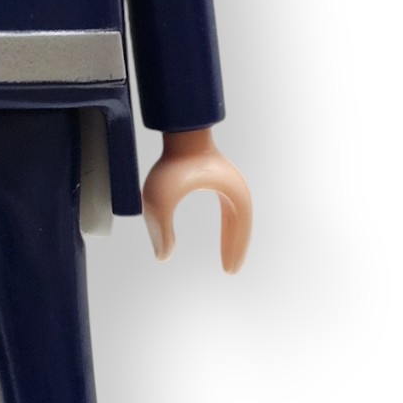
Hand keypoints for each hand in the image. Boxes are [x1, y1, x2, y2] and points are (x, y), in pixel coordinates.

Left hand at [140, 128, 251, 272]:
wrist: (178, 131)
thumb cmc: (172, 162)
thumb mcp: (160, 198)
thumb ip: (160, 227)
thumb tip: (162, 256)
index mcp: (233, 193)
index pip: (240, 228)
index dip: (235, 249)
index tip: (229, 271)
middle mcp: (236, 188)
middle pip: (242, 225)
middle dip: (236, 247)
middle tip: (230, 270)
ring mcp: (229, 182)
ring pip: (237, 218)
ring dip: (234, 237)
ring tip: (228, 258)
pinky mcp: (218, 179)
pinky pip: (229, 210)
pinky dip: (229, 226)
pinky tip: (223, 237)